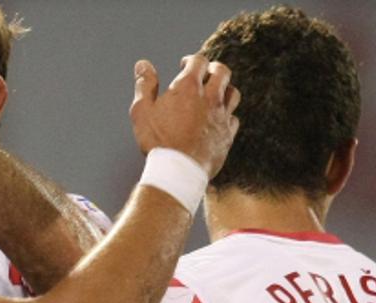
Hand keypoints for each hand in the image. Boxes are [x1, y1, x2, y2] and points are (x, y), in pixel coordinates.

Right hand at [130, 55, 240, 177]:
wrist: (178, 170)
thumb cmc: (157, 140)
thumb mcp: (142, 111)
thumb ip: (145, 85)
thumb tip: (142, 64)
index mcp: (188, 87)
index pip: (198, 61)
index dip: (191, 60)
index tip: (184, 64)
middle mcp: (210, 97)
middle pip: (222, 72)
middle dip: (213, 68)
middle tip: (205, 73)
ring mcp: (221, 116)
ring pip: (233, 93)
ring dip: (224, 89)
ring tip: (215, 93)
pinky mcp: (227, 134)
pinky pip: (233, 118)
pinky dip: (227, 115)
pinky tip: (218, 119)